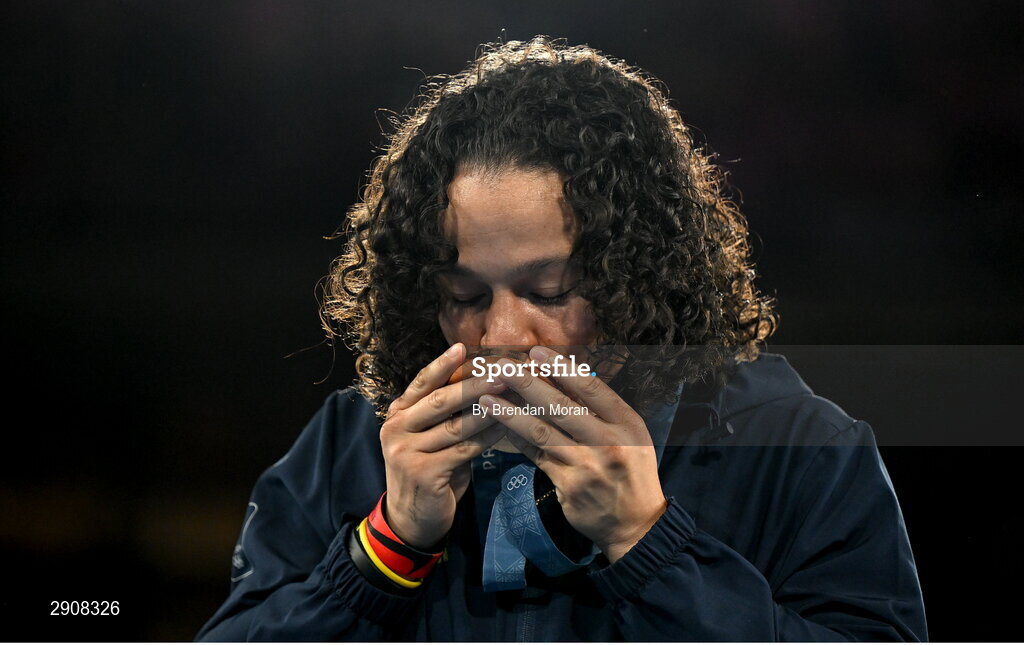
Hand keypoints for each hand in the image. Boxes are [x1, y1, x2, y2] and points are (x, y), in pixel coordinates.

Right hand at [381, 343, 508, 548]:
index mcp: (398, 415)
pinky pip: (464, 451)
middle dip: (473, 385)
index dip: (441, 365)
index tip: (462, 347)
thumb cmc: (430, 470)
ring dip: (488, 410)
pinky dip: (488, 439)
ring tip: (512, 396)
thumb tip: (483, 382)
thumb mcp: (430, 437)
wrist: (412, 519)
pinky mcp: (423, 473)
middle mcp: (396, 430)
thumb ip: (445, 414)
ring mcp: (406, 452)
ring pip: (455, 426)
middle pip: (440, 401)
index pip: (421, 384)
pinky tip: (507, 429)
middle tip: (502, 372)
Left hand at [479, 345, 667, 562]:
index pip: (591, 388)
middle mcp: (608, 442)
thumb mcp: (630, 435)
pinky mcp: (568, 485)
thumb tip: (565, 376)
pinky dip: (517, 439)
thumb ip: (602, 410)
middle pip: (561, 406)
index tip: (536, 353)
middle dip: (527, 383)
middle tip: (502, 366)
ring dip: (510, 413)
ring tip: (486, 398)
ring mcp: (587, 466)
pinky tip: (499, 426)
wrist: (637, 524)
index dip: (560, 368)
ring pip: (542, 432)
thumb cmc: (631, 471)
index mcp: (627, 424)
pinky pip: (536, 456)